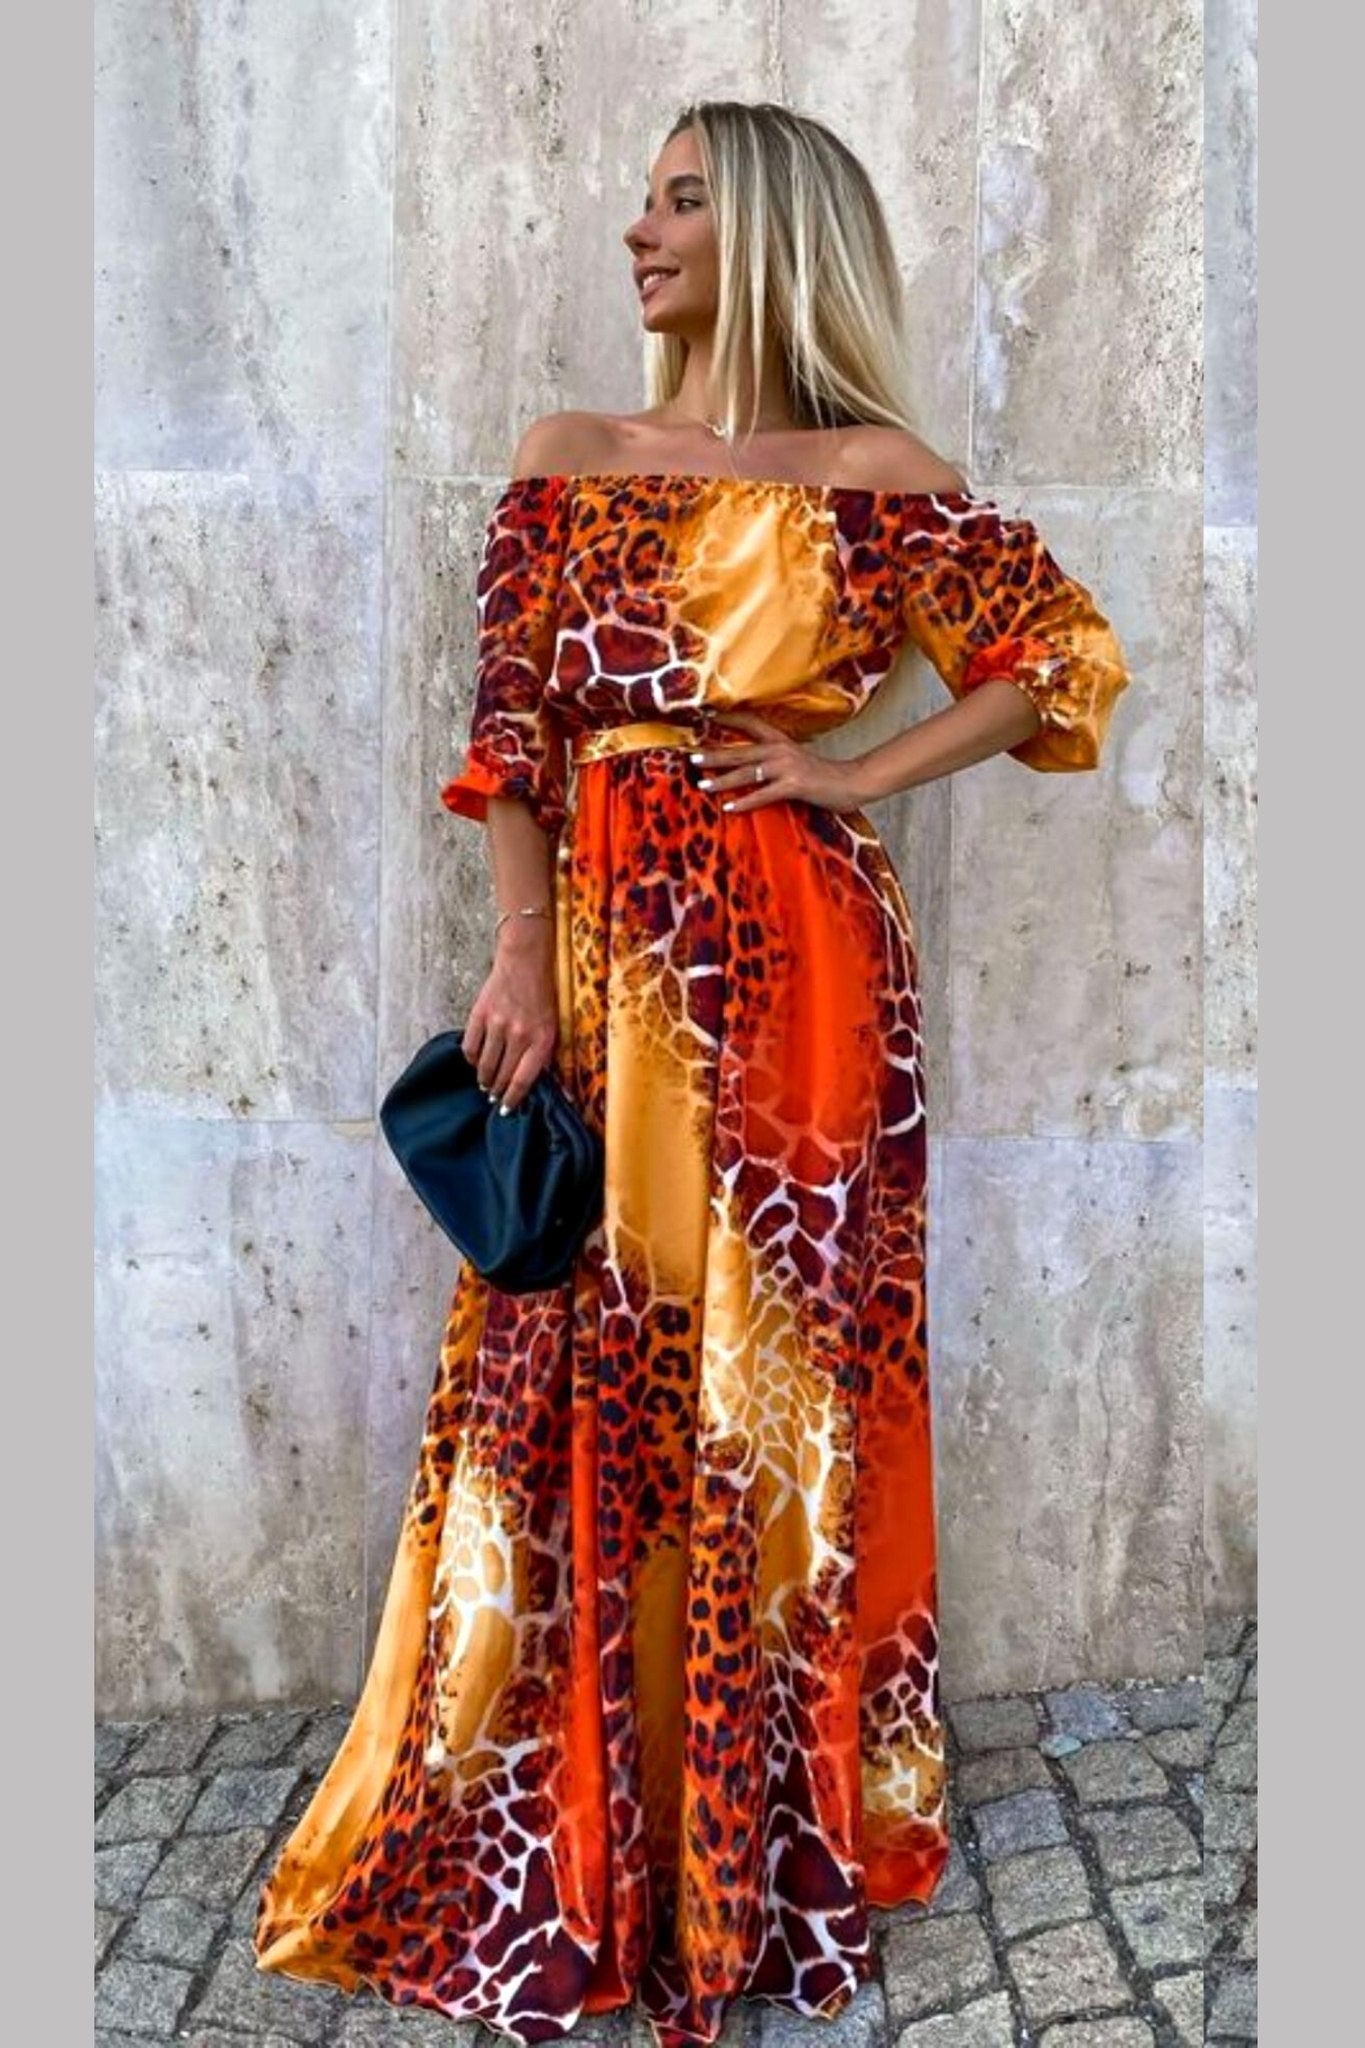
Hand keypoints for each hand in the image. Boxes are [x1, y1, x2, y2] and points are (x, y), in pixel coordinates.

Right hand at [461, 923, 557, 1113]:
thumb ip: (545, 1055)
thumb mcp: (553, 1026)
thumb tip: (541, 1086)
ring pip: (485, 1066)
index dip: (512, 1100)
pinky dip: (472, 1059)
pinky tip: (476, 1061)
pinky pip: (470, 1047)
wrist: (525, 961)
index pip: (522, 1081)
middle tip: (494, 1097)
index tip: (506, 1110)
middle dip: (497, 1091)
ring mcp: (497, 1025)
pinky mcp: (479, 1014)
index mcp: (541, 1040)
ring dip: (484, 1079)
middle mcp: (519, 1035)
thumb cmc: (542, 996)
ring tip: (485, 1083)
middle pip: (502, 1076)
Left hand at [689, 708, 870, 814]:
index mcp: (780, 740)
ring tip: (702, 785)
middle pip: (740, 750)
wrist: (852, 782)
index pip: (750, 723)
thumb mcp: (796, 760)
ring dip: (722, 780)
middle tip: (691, 757)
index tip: (704, 716)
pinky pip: (763, 794)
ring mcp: (786, 767)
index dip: (727, 719)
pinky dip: (744, 801)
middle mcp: (780, 749)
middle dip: (714, 754)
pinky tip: (729, 807)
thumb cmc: (822, 775)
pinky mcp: (793, 785)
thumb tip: (750, 764)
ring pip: (747, 772)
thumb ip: (774, 759)